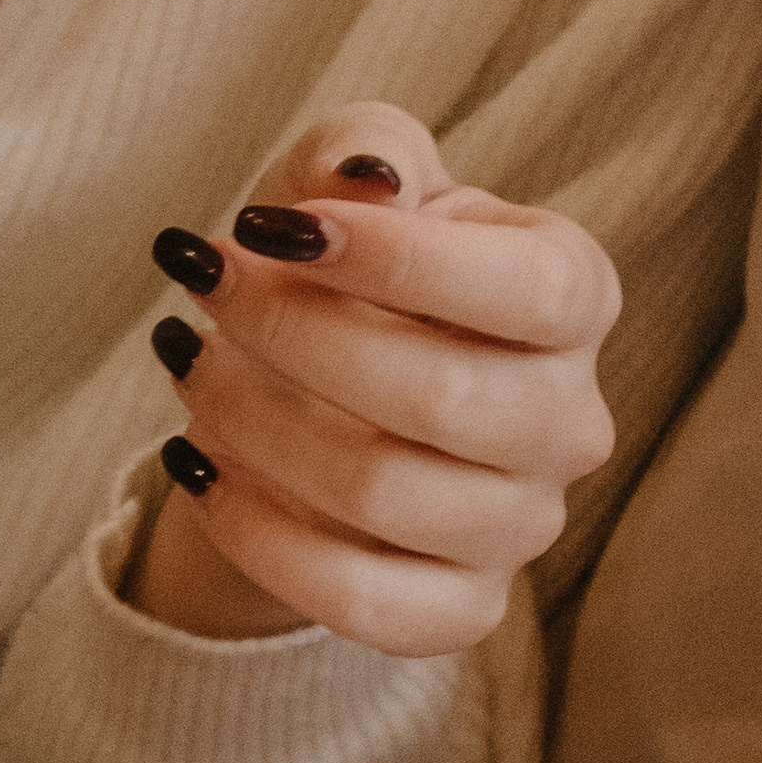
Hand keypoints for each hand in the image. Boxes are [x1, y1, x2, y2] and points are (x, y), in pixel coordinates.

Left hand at [133, 106, 619, 656]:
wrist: (308, 398)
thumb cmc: (340, 268)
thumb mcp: (344, 182)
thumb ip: (362, 154)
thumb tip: (366, 182)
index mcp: (573, 297)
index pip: (529, 289)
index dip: (397, 259)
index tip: (272, 225)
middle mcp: (568, 419)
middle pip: (441, 398)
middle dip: (291, 335)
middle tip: (202, 285)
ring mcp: (524, 525)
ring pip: (382, 494)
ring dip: (252, 422)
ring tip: (188, 366)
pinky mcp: (462, 609)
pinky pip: (362, 601)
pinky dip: (256, 534)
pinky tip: (197, 467)